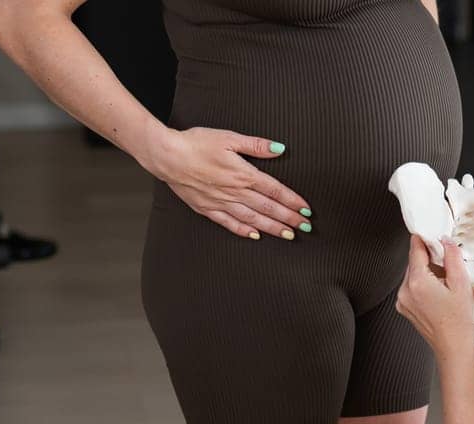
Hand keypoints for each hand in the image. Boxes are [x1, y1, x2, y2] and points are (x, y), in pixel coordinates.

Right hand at [146, 127, 311, 239]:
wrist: (167, 156)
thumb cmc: (196, 143)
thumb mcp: (229, 137)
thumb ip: (256, 145)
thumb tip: (279, 149)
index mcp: (243, 174)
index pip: (275, 191)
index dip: (293, 201)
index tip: (306, 209)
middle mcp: (234, 192)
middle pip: (268, 208)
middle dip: (289, 218)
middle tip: (305, 227)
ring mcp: (221, 203)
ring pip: (253, 219)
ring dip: (272, 228)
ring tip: (288, 235)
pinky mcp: (207, 209)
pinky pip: (229, 223)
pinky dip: (244, 231)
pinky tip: (255, 236)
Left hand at [396, 236, 473, 354]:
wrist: (453, 346)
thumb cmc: (458, 321)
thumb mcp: (461, 283)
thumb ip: (452, 257)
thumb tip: (446, 242)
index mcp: (417, 282)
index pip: (415, 248)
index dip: (424, 239)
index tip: (431, 234)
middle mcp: (405, 291)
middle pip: (413, 261)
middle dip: (429, 258)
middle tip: (446, 263)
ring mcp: (402, 301)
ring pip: (412, 274)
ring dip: (426, 272)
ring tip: (444, 283)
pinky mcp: (404, 308)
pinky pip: (411, 288)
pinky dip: (422, 285)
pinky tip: (437, 293)